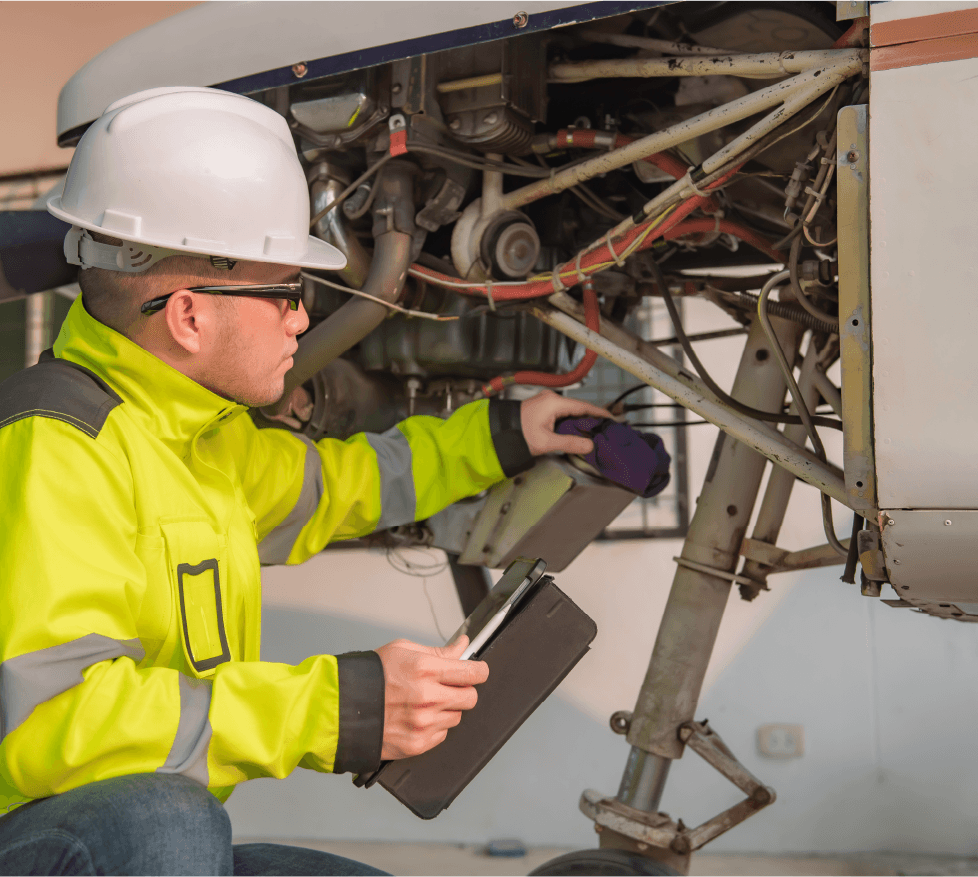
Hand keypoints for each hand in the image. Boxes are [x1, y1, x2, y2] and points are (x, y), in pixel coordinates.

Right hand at [375, 636, 488, 759]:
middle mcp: (427, 697)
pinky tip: (416, 717)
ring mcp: (423, 723)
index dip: (479, 671)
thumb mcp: (402, 650)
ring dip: (447, 709)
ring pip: (457, 717)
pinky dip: (434, 726)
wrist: (343, 707)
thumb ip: (438, 651)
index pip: (472, 673)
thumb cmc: (371, 676)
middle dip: (464, 690)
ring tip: (423, 702)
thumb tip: (462, 646)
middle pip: (471, 697)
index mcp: (425, 670)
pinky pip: (442, 735)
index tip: (478, 671)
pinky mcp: (418, 743)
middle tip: (448, 687)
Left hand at [520, 389, 612, 455]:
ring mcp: (546, 401)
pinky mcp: (543, 407)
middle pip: (579, 407)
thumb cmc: (517, 433)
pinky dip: (572, 420)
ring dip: (581, 420)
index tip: (611, 419)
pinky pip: (563, 411)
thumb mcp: (546, 442)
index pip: (583, 406)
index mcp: (554, 402)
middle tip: (605, 429)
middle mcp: (551, 398)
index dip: (599, 413)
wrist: (499, 432)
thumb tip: (589, 445)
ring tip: (594, 431)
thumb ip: (570, 443)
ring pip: (571, 410)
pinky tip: (577, 429)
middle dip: (592, 418)